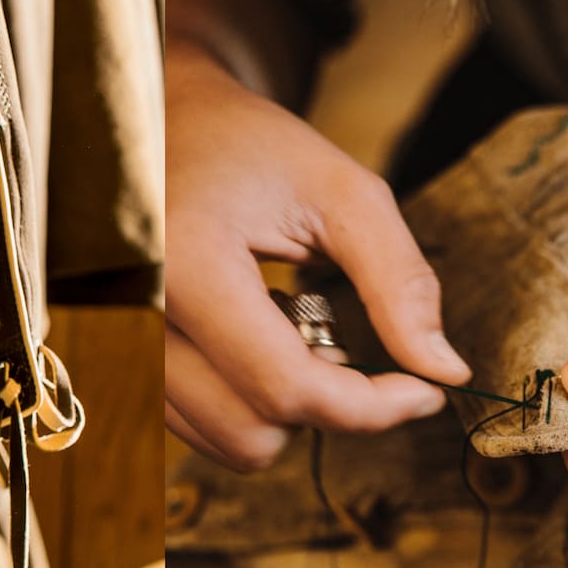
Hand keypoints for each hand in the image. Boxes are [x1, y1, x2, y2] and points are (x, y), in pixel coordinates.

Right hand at [165, 42, 470, 470]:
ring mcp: (123, 347)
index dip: (371, 407)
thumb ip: (400, 282)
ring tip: (291, 327)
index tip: (423, 392)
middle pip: (254, 433)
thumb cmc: (251, 146)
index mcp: (187, 264)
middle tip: (347, 343)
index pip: (286, 386)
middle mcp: (140, 318)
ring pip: (228, 441)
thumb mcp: (342, 193)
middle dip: (324, 406)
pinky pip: (202, 427)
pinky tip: (255, 339)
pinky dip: (248, 402)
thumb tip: (444, 370)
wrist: (166, 126)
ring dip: (285, 407)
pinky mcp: (127, 363)